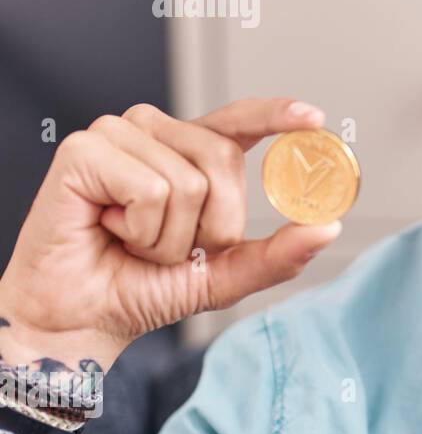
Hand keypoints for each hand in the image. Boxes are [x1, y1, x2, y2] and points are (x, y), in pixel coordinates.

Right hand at [0, 98, 341, 369]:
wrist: (81, 318)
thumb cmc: (142, 287)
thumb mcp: (225, 275)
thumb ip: (277, 253)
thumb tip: (328, 227)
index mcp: (190, 151)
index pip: (240, 120)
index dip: (277, 115)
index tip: (315, 118)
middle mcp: (155, 131)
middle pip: (223, 159)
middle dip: (210, 225)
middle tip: (166, 245)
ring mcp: (118, 134)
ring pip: (189, 182)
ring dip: (169, 237)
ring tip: (132, 239)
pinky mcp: (85, 150)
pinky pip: (151, 191)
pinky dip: (140, 229)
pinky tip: (108, 229)